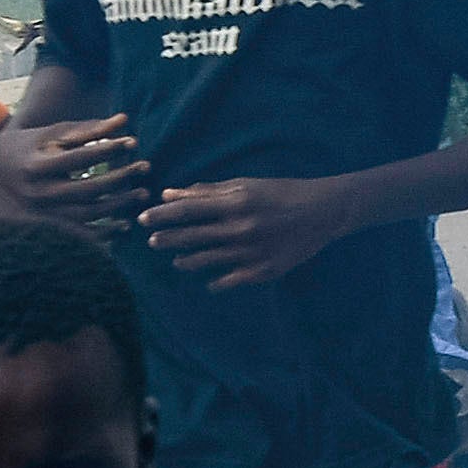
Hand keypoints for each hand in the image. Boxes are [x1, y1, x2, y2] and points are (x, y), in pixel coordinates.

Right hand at [0, 111, 148, 230]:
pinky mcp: (49, 225)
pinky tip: (125, 225)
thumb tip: (125, 120)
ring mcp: (44, 212)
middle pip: (86, 189)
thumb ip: (88, 128)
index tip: (133, 142)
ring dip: (117, 206)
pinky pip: (79, 234)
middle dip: (119, 178)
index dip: (107, 149)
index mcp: (39, 165)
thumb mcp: (54, 133)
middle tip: (146, 167)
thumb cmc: (31, 144)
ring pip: (86, 214)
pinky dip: (103, 233)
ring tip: (142, 193)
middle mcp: (40, 192)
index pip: (80, 158)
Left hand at [136, 175, 359, 289]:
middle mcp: (240, 229)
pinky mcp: (263, 271)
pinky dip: (216, 282)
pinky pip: (229, 281)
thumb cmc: (282, 192)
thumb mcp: (246, 185)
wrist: (324, 213)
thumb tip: (171, 193)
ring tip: (177, 261)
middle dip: (167, 239)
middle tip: (152, 242)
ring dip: (186, 261)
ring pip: (206, 261)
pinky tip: (210, 281)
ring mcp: (251, 253)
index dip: (162, 215)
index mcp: (235, 203)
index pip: (187, 210)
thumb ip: (208, 191)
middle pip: (192, 237)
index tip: (143, 219)